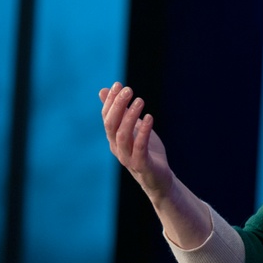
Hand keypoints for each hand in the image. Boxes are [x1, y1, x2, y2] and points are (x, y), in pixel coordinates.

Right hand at [100, 82, 172, 199]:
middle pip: (111, 125)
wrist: (158, 178)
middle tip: (128, 90)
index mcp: (114, 139)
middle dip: (118, 106)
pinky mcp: (141, 164)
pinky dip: (143, 131)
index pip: (107, 117)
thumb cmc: (145, 151)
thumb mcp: (133, 128)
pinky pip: (139, 147)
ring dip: (130, 116)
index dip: (111, 101)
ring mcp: (128, 157)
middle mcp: (117, 147)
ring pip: (122, 135)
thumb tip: (104, 90)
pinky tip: (149, 118)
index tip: (118, 84)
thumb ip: (120, 111)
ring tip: (140, 100)